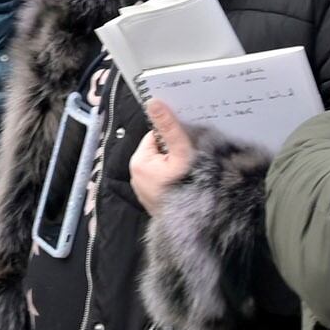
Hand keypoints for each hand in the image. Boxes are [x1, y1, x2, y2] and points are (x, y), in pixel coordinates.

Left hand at [130, 98, 195, 214]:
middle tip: (192, 159)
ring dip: (175, 166)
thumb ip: (169, 128)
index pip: (155, 136)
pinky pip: (162, 182)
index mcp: (138, 162)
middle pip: (158, 151)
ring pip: (161, 166)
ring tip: (190, 172)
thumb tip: (153, 102)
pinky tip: (185, 184)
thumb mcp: (182, 154)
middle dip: (174, 152)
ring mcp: (142, 190)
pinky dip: (173, 180)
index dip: (173, 137)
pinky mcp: (152, 200)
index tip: (188, 143)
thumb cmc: (189, 189)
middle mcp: (135, 175)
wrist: (194, 226)